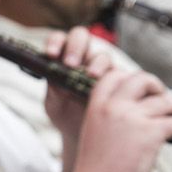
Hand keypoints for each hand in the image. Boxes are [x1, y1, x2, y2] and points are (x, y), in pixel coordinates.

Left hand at [41, 26, 110, 159]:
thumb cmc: (65, 114)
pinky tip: (110, 88)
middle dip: (76, 47)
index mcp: (63, 56)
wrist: (81, 133)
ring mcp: (103, 68)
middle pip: (82, 37)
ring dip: (97, 63)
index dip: (56, 42)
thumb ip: (53, 90)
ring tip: (91, 76)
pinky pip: (120, 74)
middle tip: (70, 64)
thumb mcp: (54, 105)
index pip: (60, 39)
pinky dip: (114, 78)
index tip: (51, 55)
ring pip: (103, 55)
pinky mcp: (119, 81)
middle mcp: (83, 57)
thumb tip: (57, 79)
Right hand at [44, 29, 171, 171]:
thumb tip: (139, 113)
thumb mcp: (95, 136)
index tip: (141, 88)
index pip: (114, 76)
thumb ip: (111, 120)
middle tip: (164, 96)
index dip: (130, 78)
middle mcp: (113, 107)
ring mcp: (133, 119)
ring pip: (165, 101)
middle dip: (156, 85)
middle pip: (141, 79)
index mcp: (96, 107)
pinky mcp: (151, 134)